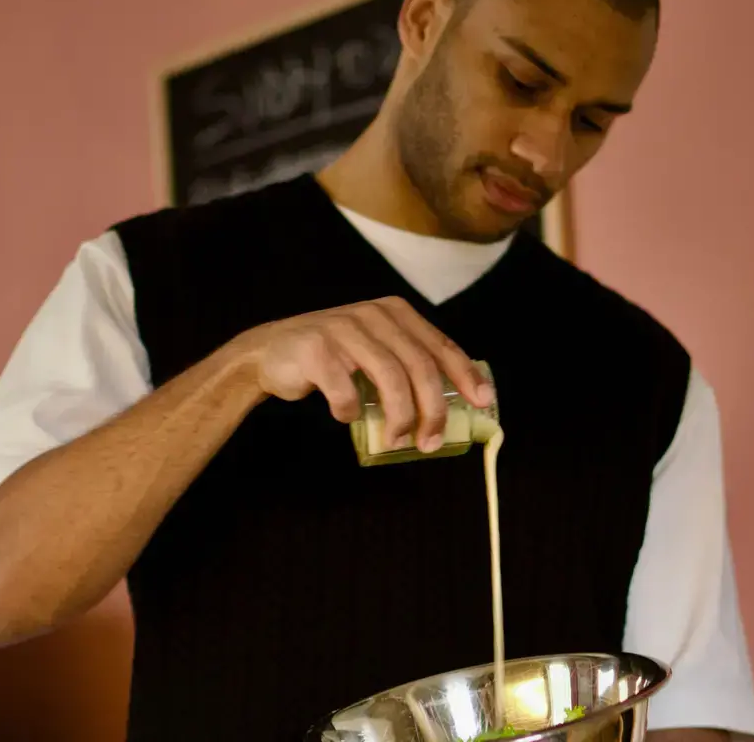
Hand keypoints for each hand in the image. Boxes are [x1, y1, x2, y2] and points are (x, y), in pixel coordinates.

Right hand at [235, 297, 494, 452]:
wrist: (271, 352)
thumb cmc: (334, 358)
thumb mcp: (375, 350)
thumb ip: (407, 364)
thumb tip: (453, 404)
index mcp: (395, 312)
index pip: (440, 346)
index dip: (465, 375)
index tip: (482, 402)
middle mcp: (374, 314)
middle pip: (420, 366)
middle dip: (433, 410)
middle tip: (430, 441)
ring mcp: (344, 329)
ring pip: (390, 379)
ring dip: (399, 418)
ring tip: (394, 441)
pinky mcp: (317, 349)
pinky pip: (346, 391)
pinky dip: (350, 411)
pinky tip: (345, 416)